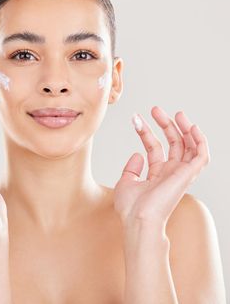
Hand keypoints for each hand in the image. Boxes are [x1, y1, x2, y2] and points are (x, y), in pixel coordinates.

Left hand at [113, 106, 209, 226]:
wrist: (138, 219)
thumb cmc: (131, 208)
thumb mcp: (126, 182)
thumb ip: (132, 168)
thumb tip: (137, 153)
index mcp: (157, 175)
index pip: (155, 148)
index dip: (146, 132)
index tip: (136, 119)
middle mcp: (170, 173)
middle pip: (173, 144)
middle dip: (165, 125)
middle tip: (155, 109)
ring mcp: (180, 174)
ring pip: (189, 146)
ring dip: (183, 128)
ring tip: (175, 113)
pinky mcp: (188, 174)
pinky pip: (201, 155)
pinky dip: (199, 140)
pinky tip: (191, 126)